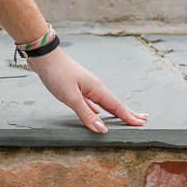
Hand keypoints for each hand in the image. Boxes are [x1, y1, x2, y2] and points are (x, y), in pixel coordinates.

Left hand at [28, 50, 145, 134]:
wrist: (44, 56)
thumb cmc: (57, 73)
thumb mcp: (71, 97)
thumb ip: (86, 114)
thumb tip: (102, 129)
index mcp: (96, 88)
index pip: (116, 105)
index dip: (128, 116)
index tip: (141, 123)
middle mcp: (94, 87)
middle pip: (114, 103)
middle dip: (127, 112)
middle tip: (142, 119)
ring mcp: (85, 86)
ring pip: (103, 102)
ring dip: (114, 110)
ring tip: (124, 116)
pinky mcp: (76, 87)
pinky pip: (91, 101)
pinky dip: (97, 108)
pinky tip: (98, 112)